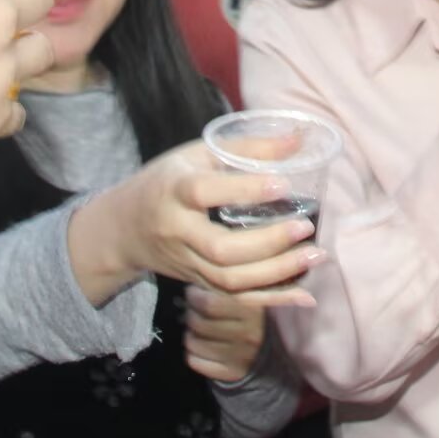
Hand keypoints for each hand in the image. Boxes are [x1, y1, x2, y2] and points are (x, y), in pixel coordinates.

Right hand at [78, 139, 323, 302]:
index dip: (244, 190)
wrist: (123, 228)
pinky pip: (236, 299)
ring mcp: (187, 263)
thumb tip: (299, 137)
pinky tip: (305, 295)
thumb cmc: (167, 181)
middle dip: (269, 243)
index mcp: (173, 190)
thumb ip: (247, 147)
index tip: (283, 185)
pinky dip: (272, 300)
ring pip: (230, 280)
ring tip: (315, 255)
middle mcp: (177, 232)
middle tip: (306, 227)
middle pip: (221, 249)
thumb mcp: (197, 154)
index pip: (204, 193)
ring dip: (277, 274)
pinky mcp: (198, 282)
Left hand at [183, 286, 266, 382]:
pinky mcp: (230, 373)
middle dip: (189, 314)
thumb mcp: (243, 298)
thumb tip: (193, 283)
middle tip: (191, 310)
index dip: (194, 296)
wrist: (265, 353)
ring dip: (189, 334)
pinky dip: (191, 352)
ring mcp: (239, 356)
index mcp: (252, 310)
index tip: (192, 292)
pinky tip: (200, 346)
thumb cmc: (247, 318)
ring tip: (196, 329)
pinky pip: (194, 361)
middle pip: (199, 323)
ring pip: (193, 342)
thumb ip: (223, 288)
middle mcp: (248, 334)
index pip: (210, 303)